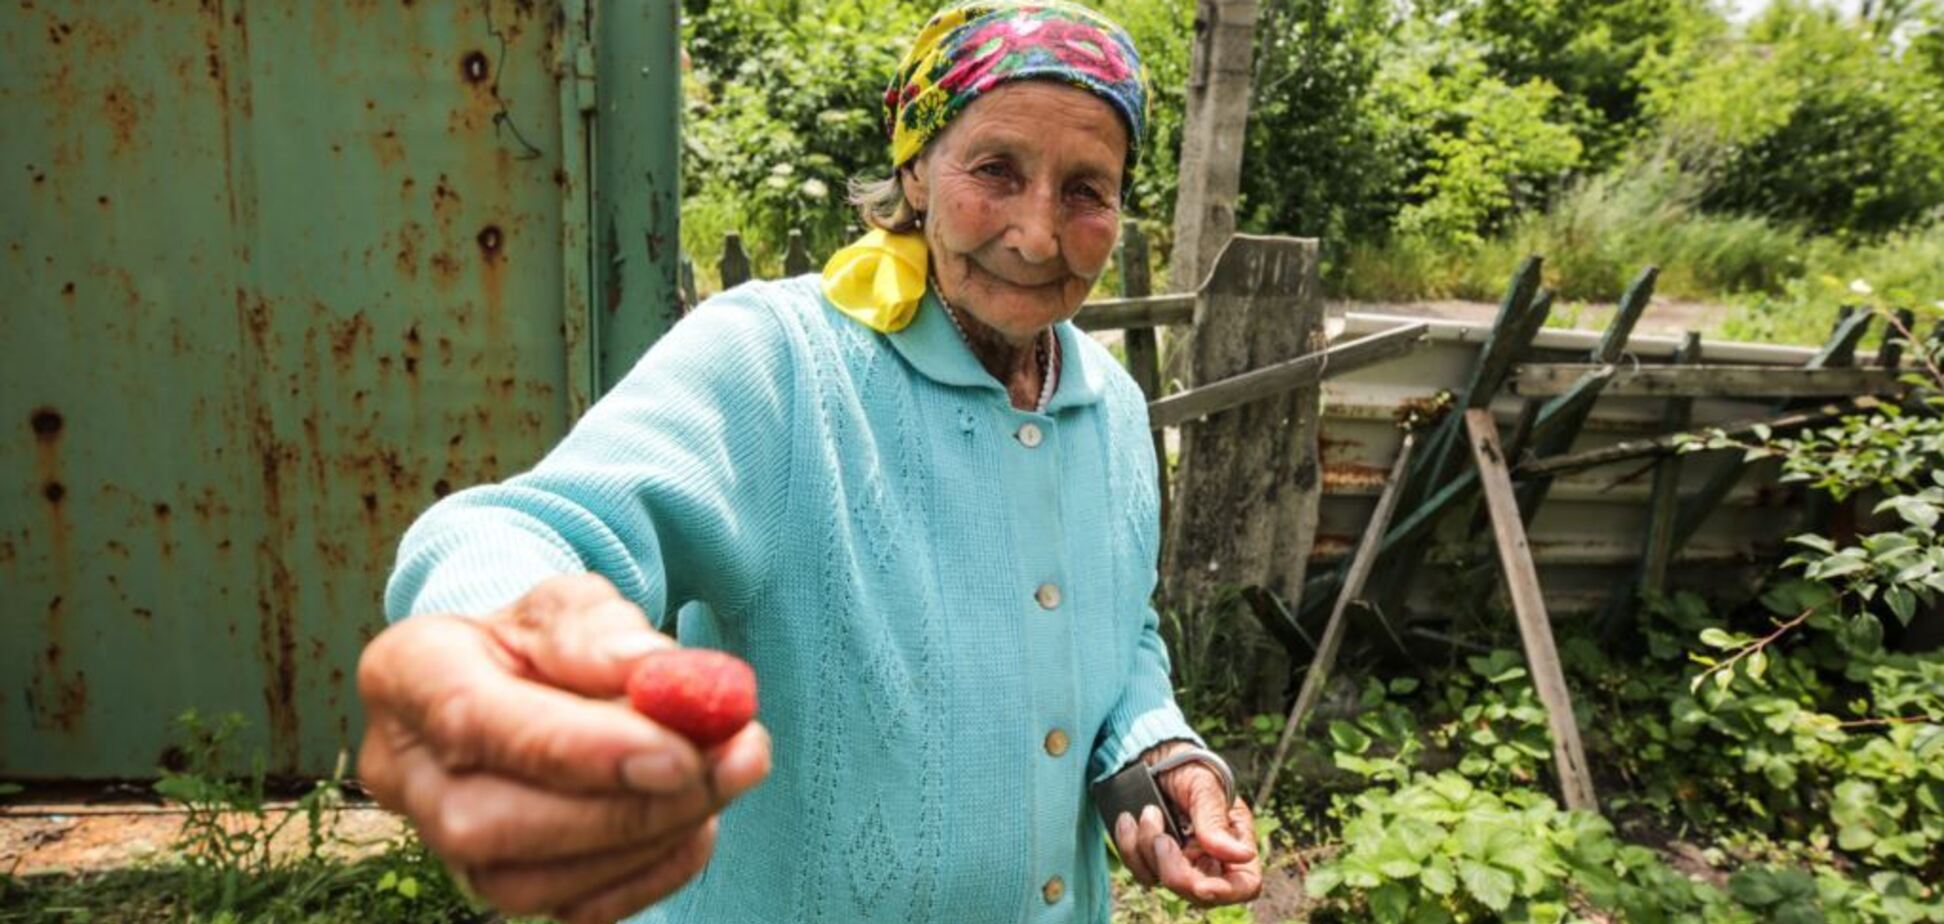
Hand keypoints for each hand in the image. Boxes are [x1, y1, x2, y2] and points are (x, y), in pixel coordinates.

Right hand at [356, 574, 771, 923]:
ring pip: (531, 883)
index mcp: (408, 674)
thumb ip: (605, 635)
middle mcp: (404, 772)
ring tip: (729, 772)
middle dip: (625, 807)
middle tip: (730, 764)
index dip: (578, 748)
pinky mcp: (497, 886)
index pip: (474, 721)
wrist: (525, 679)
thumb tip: (660, 676)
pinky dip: (653, 871)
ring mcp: (440, 844)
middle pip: (490, 822)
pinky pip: (574, 909)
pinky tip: (701, 819)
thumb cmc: (545, 637)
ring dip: (652, 838)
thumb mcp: (571, 605)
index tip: (678, 752)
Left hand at [1110, 741, 1262, 906]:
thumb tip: (1243, 855)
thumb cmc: (1188, 768)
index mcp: (1234, 842)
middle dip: (1174, 871)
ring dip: (1147, 847)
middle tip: (1161, 839)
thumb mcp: (1204, 786)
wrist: (1151, 756)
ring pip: (1164, 882)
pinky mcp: (1152, 860)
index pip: (1244, 884)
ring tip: (1147, 811)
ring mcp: (1180, 863)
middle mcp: (1210, 859)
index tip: (1200, 885)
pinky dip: (1129, 846)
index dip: (1226, 892)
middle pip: (1200, 893)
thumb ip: (1215, 821)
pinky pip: (1139, 870)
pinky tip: (1128, 819)